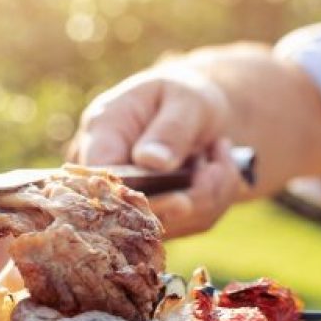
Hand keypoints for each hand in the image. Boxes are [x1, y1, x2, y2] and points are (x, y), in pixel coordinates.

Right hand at [72, 68, 246, 236]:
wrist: (195, 113)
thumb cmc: (184, 97)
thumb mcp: (185, 100)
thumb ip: (170, 129)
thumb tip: (151, 161)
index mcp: (101, 132)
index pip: (102, 179)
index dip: (137, 199)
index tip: (182, 199)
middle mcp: (106, 172)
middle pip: (135, 212)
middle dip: (188, 198)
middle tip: (217, 167)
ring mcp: (127, 198)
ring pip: (170, 224)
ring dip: (208, 196)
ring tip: (218, 155)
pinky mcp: (154, 216)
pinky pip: (189, 224)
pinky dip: (214, 200)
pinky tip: (218, 168)